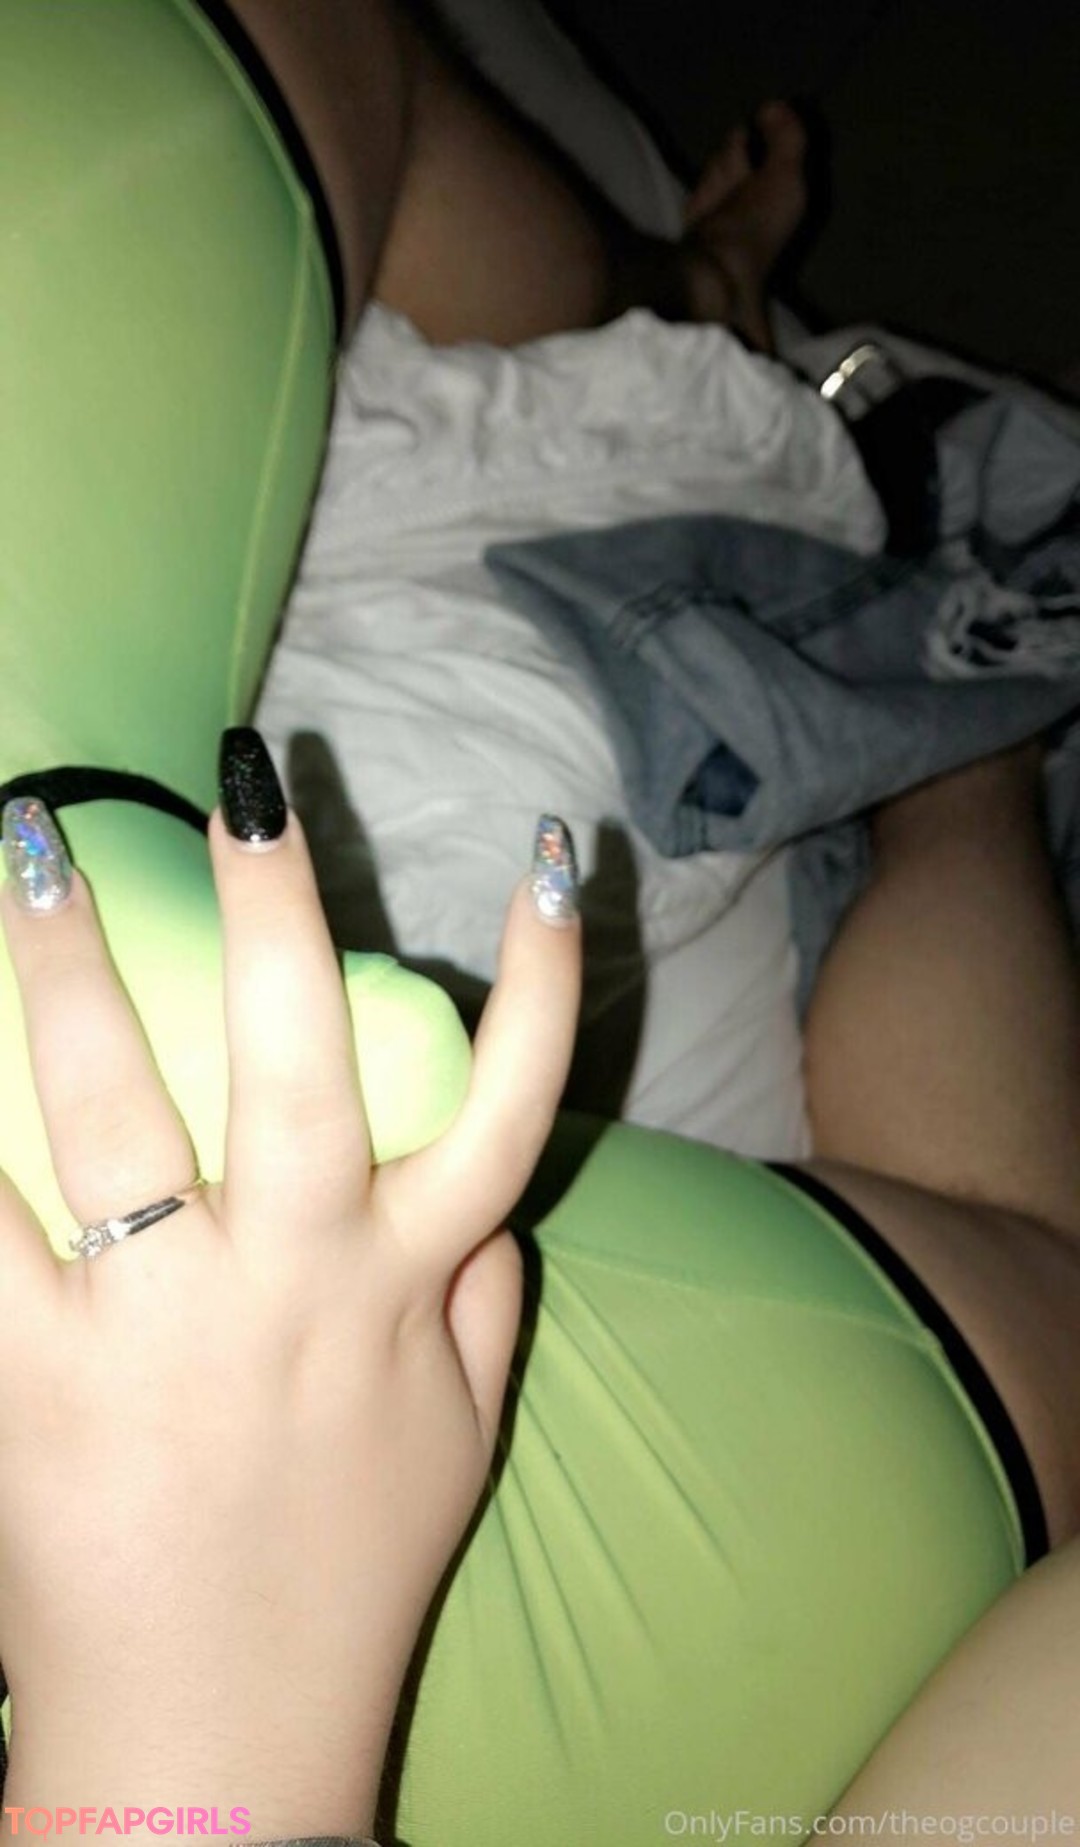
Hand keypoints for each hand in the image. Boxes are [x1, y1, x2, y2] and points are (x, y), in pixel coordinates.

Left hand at [0, 760, 579, 1837]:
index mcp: (409, 1286)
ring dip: (68, 972)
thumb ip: (487, 1296)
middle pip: (303, 1061)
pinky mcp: (38, 1378)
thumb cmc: (349, 1576)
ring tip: (23, 856)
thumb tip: (495, 1192)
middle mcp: (297, 1282)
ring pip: (117, 1111)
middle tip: (241, 778)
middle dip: (277, 903)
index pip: (511, 1103)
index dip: (546, 975)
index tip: (558, 850)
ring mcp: (164, 1324)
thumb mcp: (462, 1437)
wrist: (216, 1743)